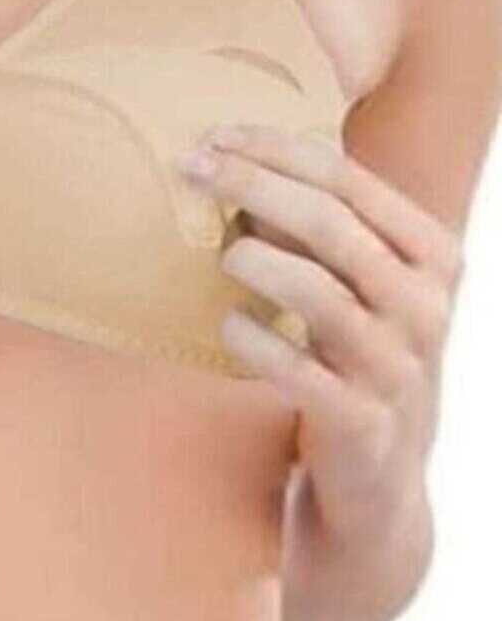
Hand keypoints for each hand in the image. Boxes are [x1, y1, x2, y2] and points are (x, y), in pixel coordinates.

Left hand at [178, 122, 462, 540]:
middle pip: (331, 224)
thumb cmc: (352, 353)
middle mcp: (426, 308)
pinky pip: (302, 374)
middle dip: (252, 185)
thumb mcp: (355, 283)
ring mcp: (398, 371)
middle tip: (190, 167)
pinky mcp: (363, 426)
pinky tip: (228, 326)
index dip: (274, 149)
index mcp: (431, 255)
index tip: (213, 136)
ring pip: (323, 295)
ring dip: (259, 260)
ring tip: (223, 251)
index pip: (347, 178)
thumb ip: (313, 223)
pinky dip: (257, 343)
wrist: (378, 484)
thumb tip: (222, 157)